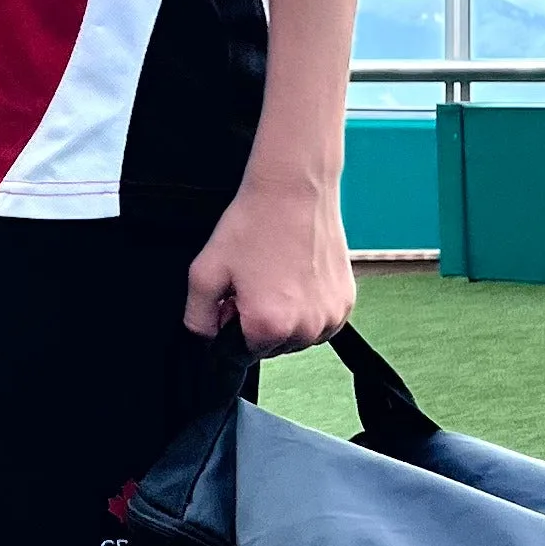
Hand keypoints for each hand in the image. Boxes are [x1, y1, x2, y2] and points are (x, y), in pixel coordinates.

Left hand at [183, 170, 357, 354]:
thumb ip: (197, 318)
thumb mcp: (204, 272)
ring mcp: (331, 316)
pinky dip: (307, 308)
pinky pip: (320, 322)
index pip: (242, 354)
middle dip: (258, 323)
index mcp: (269, 326)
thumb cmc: (253, 225)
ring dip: (285, 319)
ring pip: (298, 337)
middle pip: (272, 348)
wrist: (293, 191)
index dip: (232, 325)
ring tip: (277, 276)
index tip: (235, 298)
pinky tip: (297, 277)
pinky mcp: (347, 302)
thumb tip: (207, 338)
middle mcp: (306, 328)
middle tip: (254, 282)